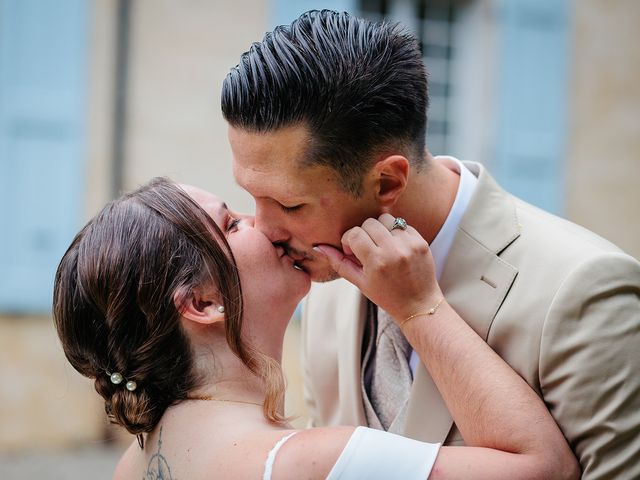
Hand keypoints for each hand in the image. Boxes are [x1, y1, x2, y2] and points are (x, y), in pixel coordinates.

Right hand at [314, 214, 441, 320]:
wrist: (419, 304)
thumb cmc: (387, 296)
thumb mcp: (360, 283)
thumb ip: (339, 263)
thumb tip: (319, 247)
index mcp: (376, 262)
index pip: (355, 233)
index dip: (349, 240)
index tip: (352, 250)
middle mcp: (394, 250)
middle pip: (369, 223)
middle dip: (363, 233)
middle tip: (366, 248)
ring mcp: (409, 244)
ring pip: (386, 219)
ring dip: (380, 229)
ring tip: (381, 245)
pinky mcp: (421, 241)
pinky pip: (402, 224)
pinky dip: (395, 233)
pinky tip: (396, 248)